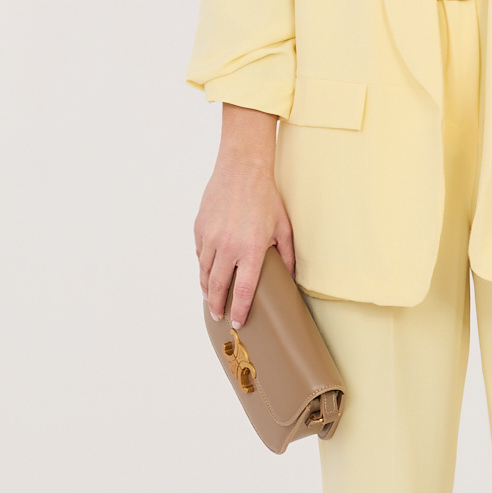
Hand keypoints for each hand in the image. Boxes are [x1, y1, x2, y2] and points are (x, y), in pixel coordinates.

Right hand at [194, 105, 294, 327]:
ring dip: (207, 289)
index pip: (243, 291)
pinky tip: (207, 272)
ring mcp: (210, 238)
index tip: (237, 322)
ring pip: (205, 272)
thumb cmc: (266, 198)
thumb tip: (291, 279)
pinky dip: (203, 266)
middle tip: (219, 316)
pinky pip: (199, 254)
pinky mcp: (200, 228)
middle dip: (218, 306)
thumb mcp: (284, 228)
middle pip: (218, 287)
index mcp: (251, 250)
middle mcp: (228, 247)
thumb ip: (287, 257)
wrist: (241, 170)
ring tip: (211, 299)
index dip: (240, 311)